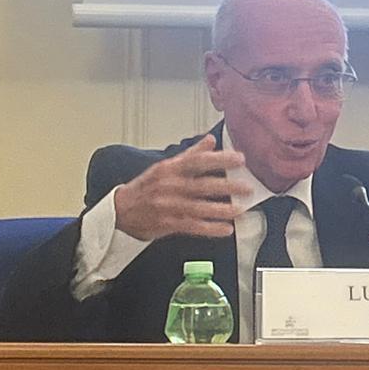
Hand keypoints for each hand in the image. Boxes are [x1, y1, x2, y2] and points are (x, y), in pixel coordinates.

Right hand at [114, 134, 247, 241]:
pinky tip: (226, 229)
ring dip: (222, 210)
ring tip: (241, 209)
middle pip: (202, 185)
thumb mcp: (166, 166)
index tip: (239, 159)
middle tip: (247, 187)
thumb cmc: (146, 188)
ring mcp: (169, 206)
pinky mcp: (168, 224)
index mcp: (170, 168)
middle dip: (227, 186)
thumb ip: (190, 154)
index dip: (220, 159)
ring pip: (200, 208)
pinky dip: (211, 228)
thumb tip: (210, 140)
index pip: (198, 161)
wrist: (121, 211)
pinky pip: (193, 226)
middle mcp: (170, 186)